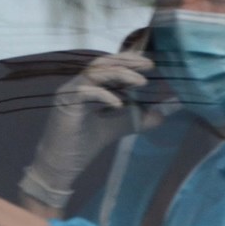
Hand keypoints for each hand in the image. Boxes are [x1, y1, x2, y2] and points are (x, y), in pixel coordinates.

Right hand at [19, 50, 164, 210]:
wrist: (62, 165)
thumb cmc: (85, 144)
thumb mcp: (119, 127)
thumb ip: (137, 119)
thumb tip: (162, 115)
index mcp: (90, 86)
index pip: (109, 64)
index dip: (129, 60)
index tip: (150, 64)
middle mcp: (78, 84)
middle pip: (103, 63)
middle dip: (128, 62)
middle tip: (150, 66)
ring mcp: (69, 92)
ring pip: (95, 73)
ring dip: (120, 74)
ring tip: (141, 82)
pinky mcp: (64, 105)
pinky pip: (85, 91)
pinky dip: (104, 95)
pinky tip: (120, 104)